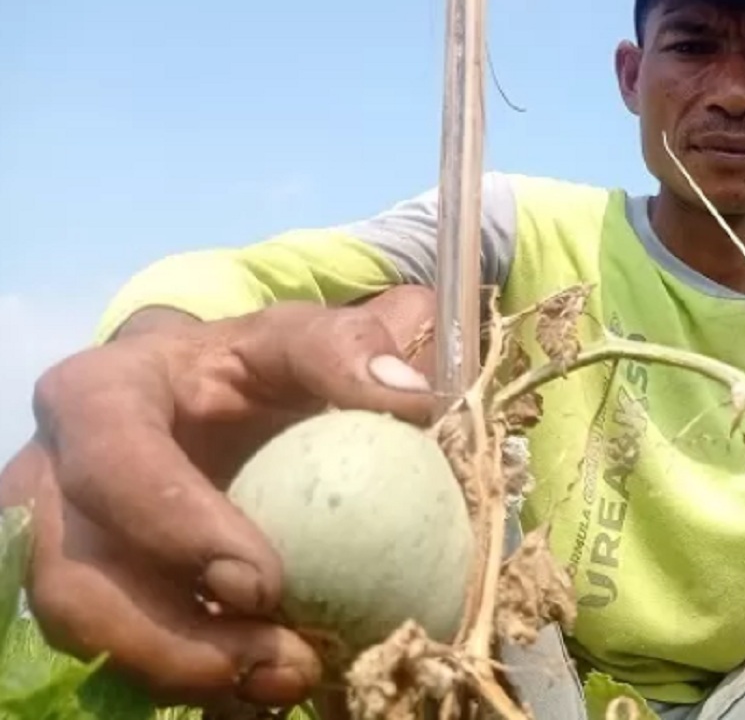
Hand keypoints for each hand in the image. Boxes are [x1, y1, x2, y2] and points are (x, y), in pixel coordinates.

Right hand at [0, 286, 439, 710]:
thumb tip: (408, 396)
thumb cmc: (254, 366)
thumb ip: (347, 349)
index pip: (114, 462)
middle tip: (278, 659)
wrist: (216, 395)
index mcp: (100, 395)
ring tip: (289, 680)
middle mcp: (56, 477)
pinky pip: (123, 654)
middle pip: (75, 575)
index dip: (175, 529)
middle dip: (169, 636)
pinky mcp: (94, 593)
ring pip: (89, 631)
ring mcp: (64, 543)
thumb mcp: (298, 339)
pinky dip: (195, 681)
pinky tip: (268, 688)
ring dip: (184, 671)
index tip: (263, 583)